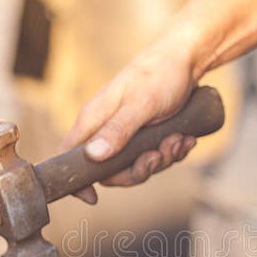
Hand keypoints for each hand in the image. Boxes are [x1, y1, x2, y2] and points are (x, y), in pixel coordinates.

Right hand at [61, 40, 199, 203]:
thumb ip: (117, 130)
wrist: (187, 59)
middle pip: (110, 172)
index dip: (77, 180)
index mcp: (94, 119)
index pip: (68, 155)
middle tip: (158, 154)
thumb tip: (93, 156)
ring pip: (136, 166)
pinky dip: (172, 152)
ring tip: (178, 140)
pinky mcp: (146, 136)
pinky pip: (155, 157)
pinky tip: (185, 138)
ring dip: (162, 159)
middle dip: (139, 170)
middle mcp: (106, 129)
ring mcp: (127, 134)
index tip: (92, 197)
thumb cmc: (160, 75)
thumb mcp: (141, 104)